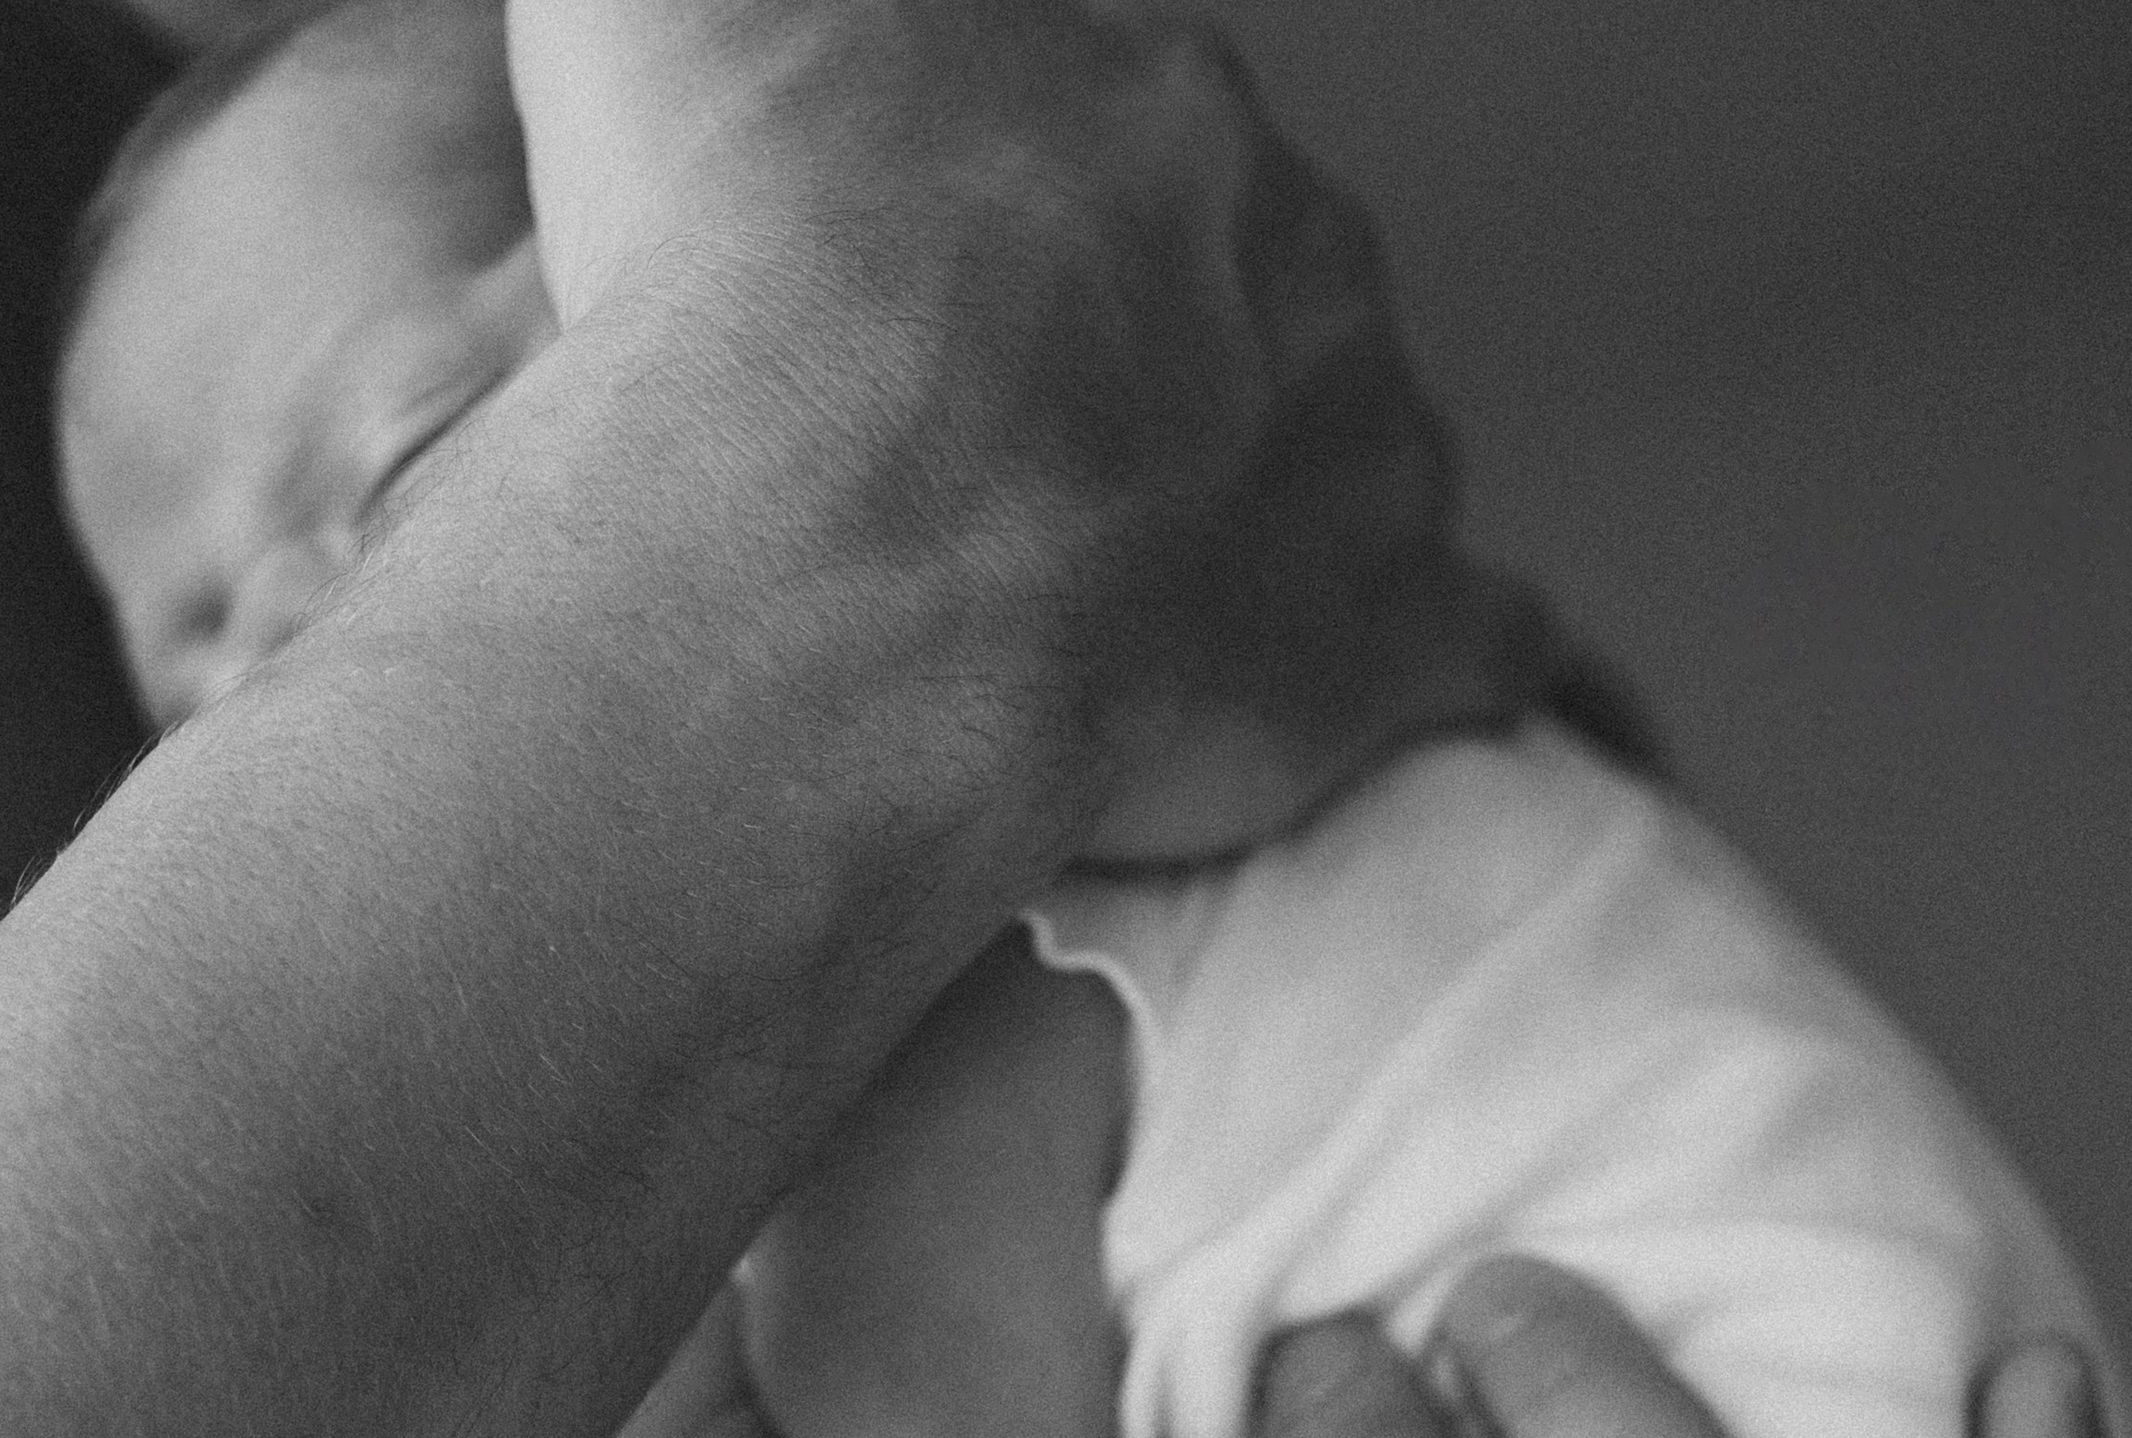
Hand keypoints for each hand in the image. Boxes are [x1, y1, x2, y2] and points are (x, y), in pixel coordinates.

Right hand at [505, 0, 1547, 858]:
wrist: (826, 541)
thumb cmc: (730, 271)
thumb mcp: (651, 6)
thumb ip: (701, 0)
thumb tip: (736, 18)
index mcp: (1141, 93)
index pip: (1096, 133)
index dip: (994, 226)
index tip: (912, 304)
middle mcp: (1292, 240)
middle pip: (1233, 277)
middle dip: (1134, 355)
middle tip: (996, 463)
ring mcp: (1366, 441)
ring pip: (1352, 432)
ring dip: (1274, 489)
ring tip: (1139, 588)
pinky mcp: (1388, 644)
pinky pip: (1479, 636)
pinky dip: (1459, 652)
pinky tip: (1428, 676)